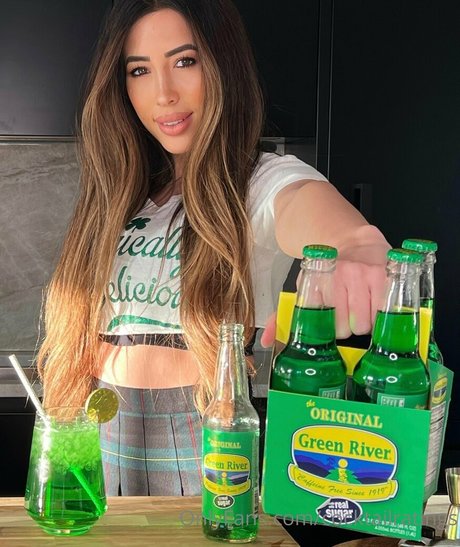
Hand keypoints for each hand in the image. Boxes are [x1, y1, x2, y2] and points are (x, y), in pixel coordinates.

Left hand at [260, 243, 388, 346]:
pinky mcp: (384, 276)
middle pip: (344, 329)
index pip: (318, 323)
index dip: (326, 330)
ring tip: (361, 310)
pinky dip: (381, 317)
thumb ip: (282, 316)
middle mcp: (337, 276)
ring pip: (365, 324)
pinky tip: (375, 308)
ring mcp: (362, 274)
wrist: (355, 242)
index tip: (328, 327)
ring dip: (365, 324)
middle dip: (347, 329)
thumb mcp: (303, 289)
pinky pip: (384, 313)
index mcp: (313, 282)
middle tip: (347, 316)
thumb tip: (266, 340)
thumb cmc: (327, 272)